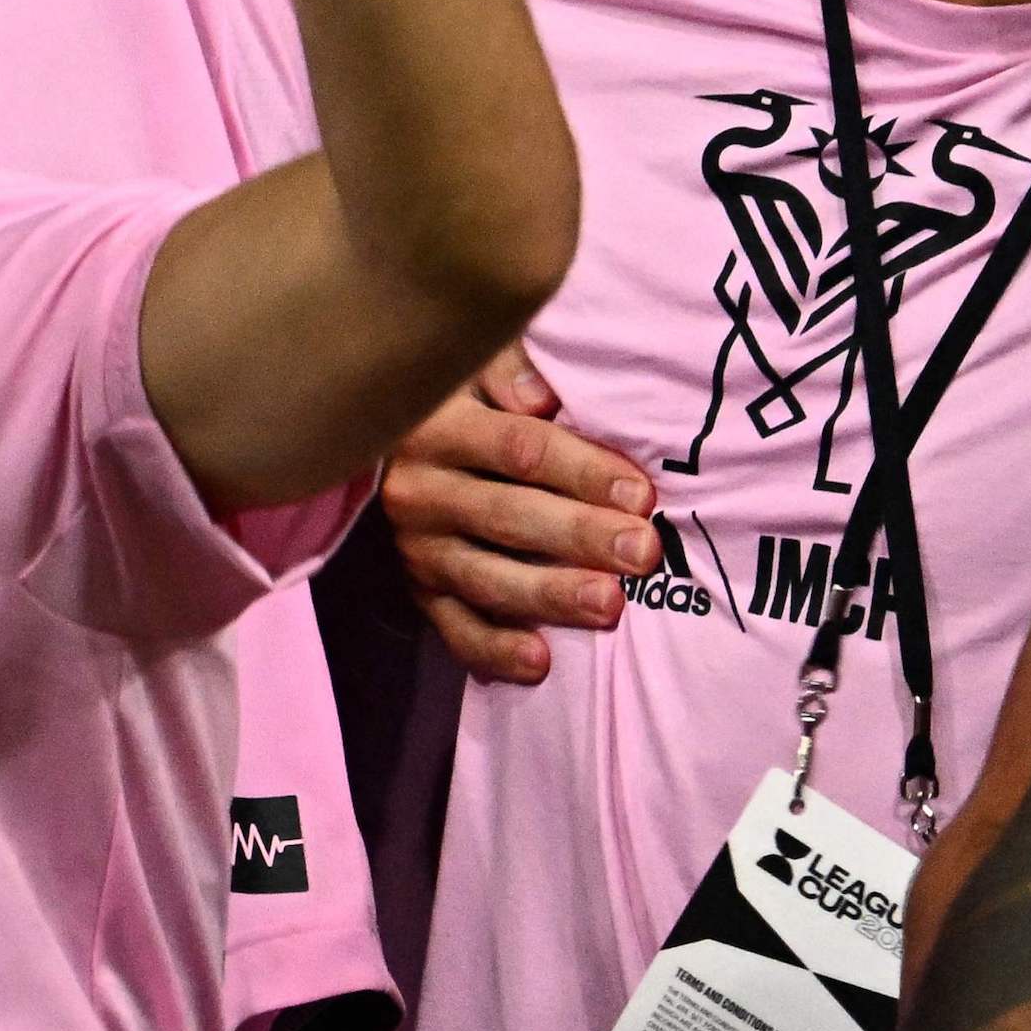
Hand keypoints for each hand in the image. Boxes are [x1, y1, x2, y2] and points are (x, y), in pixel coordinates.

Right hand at [380, 350, 656, 686]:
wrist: (387, 443)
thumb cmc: (463, 399)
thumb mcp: (475, 366)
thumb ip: (507, 366)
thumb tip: (541, 395)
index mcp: (436, 427)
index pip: (518, 448)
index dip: (582, 470)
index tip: (641, 492)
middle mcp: (418, 489)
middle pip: (507, 514)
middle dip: (580, 534)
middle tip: (643, 552)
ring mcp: (417, 547)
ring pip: (485, 576)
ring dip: (550, 594)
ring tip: (609, 607)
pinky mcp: (421, 592)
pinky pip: (454, 628)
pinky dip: (495, 649)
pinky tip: (540, 664)